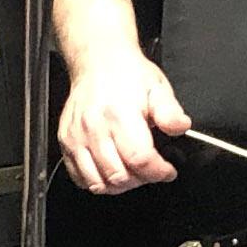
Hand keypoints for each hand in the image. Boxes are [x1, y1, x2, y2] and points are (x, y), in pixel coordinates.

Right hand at [57, 45, 190, 193]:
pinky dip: (97, 182)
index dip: (158, 172)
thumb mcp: (157, 88)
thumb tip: (180, 127)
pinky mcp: (66, 142)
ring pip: (98, 183)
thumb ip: (170, 112)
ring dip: (119, 185)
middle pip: (119, 176)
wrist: (97, 61)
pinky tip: (111, 169)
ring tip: (132, 171)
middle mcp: (94, 128)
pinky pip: (79, 178)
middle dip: (141, 179)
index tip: (167, 170)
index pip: (139, 159)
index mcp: (119, 114)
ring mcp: (77, 137)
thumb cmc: (127, 74)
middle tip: (150, 169)